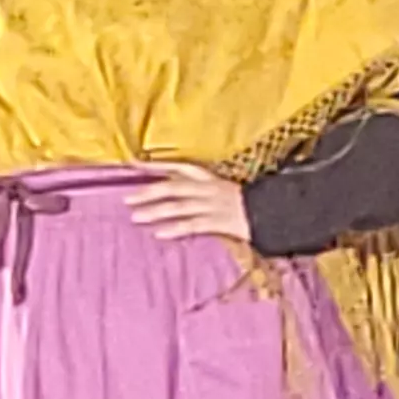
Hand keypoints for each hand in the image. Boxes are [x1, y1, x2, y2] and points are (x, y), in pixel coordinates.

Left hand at [126, 162, 254, 246]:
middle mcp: (207, 188)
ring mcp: (212, 205)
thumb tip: (171, 186)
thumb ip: (198, 186)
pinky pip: (192, 225)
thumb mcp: (221, 187)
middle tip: (127, 199)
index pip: (177, 167)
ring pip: (178, 207)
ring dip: (155, 212)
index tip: (133, 165)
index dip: (155, 166)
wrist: (271, 211)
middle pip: (172, 188)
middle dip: (148, 192)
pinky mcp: (218, 222)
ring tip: (136, 217)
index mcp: (208, 176)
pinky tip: (159, 233)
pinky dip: (175, 229)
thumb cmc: (244, 201)